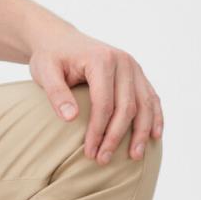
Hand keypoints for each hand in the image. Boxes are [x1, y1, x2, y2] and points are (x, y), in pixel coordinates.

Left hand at [29, 24, 162, 164]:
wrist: (60, 40)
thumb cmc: (51, 58)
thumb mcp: (44, 71)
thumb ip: (56, 93)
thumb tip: (70, 118)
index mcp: (101, 59)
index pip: (104, 103)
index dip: (98, 131)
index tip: (89, 153)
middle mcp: (123, 61)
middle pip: (126, 107)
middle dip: (116, 137)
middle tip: (104, 160)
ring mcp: (134, 67)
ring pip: (144, 105)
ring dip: (141, 133)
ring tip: (135, 157)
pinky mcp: (138, 74)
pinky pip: (151, 98)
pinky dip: (156, 118)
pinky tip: (155, 136)